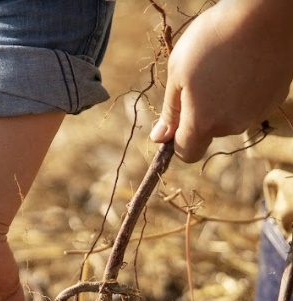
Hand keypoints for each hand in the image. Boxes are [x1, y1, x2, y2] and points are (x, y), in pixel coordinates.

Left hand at [150, 0, 292, 161]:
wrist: (266, 13)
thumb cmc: (215, 37)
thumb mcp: (179, 70)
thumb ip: (170, 110)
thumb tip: (159, 138)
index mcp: (204, 123)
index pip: (187, 153)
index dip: (178, 140)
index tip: (177, 119)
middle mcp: (231, 126)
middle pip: (209, 131)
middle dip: (202, 112)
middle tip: (203, 76)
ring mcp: (255, 114)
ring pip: (231, 117)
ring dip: (224, 100)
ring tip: (227, 65)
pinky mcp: (273, 100)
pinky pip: (251, 104)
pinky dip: (245, 91)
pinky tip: (246, 64)